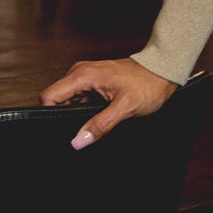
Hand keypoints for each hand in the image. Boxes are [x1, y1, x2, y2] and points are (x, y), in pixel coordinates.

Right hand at [39, 57, 178, 149]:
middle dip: (62, 116)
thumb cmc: (148, 84)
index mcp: (84, 75)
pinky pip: (78, 98)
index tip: (58, 130)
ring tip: (93, 121)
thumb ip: (99, 125)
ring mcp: (87, 76)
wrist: (164, 70)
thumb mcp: (125, 108)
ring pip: (67, 99)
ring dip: (73, 113)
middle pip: (55, 98)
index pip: (49, 96)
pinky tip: (96, 116)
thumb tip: (77, 141)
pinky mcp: (94, 82)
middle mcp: (81, 72)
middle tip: (81, 128)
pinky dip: (82, 109)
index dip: (48, 114)